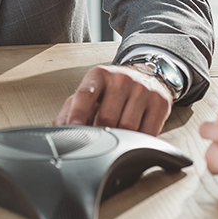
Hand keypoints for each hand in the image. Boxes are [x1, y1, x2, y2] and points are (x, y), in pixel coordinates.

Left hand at [53, 64, 172, 135]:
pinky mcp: (160, 103)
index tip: (72, 130)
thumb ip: (70, 110)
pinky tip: (132, 141)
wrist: (147, 75)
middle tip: (96, 143)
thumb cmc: (113, 90)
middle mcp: (121, 79)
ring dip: (119, 140)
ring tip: (114, 142)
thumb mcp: (91, 92)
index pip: (85, 95)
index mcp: (99, 74)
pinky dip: (137, 143)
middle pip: (107, 117)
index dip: (77, 115)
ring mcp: (142, 90)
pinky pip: (147, 132)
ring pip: (128, 127)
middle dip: (100, 134)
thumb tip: (57, 131)